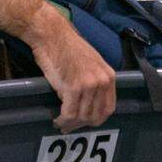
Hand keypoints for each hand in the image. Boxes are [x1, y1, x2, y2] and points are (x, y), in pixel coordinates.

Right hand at [28, 5, 116, 132]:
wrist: (52, 35)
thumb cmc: (67, 47)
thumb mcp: (91, 64)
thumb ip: (95, 83)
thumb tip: (88, 105)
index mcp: (109, 76)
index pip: (109, 108)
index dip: (96, 119)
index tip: (85, 123)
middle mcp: (102, 82)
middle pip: (96, 116)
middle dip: (82, 124)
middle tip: (70, 126)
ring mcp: (88, 85)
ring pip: (82, 117)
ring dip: (70, 123)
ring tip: (61, 123)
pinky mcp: (73, 88)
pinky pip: (69, 113)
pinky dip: (63, 120)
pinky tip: (57, 120)